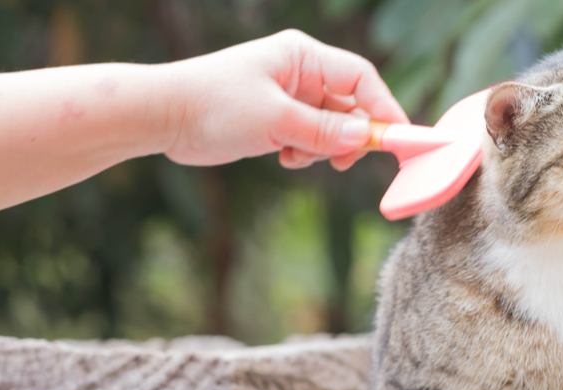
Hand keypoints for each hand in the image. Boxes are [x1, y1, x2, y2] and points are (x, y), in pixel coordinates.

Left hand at [162, 30, 406, 170]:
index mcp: (303, 56)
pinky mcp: (281, 118)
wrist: (163, 117)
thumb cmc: (213, 104)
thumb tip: (366, 139)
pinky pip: (314, 138)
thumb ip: (324, 130)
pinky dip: (307, 153)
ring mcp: (292, 96)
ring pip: (335, 127)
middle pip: (353, 105)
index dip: (384, 108)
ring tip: (295, 155)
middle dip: (351, 136)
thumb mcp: (275, 119)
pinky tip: (283, 157)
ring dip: (324, 148)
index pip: (362, 78)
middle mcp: (302, 72)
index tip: (399, 139)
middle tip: (342, 161)